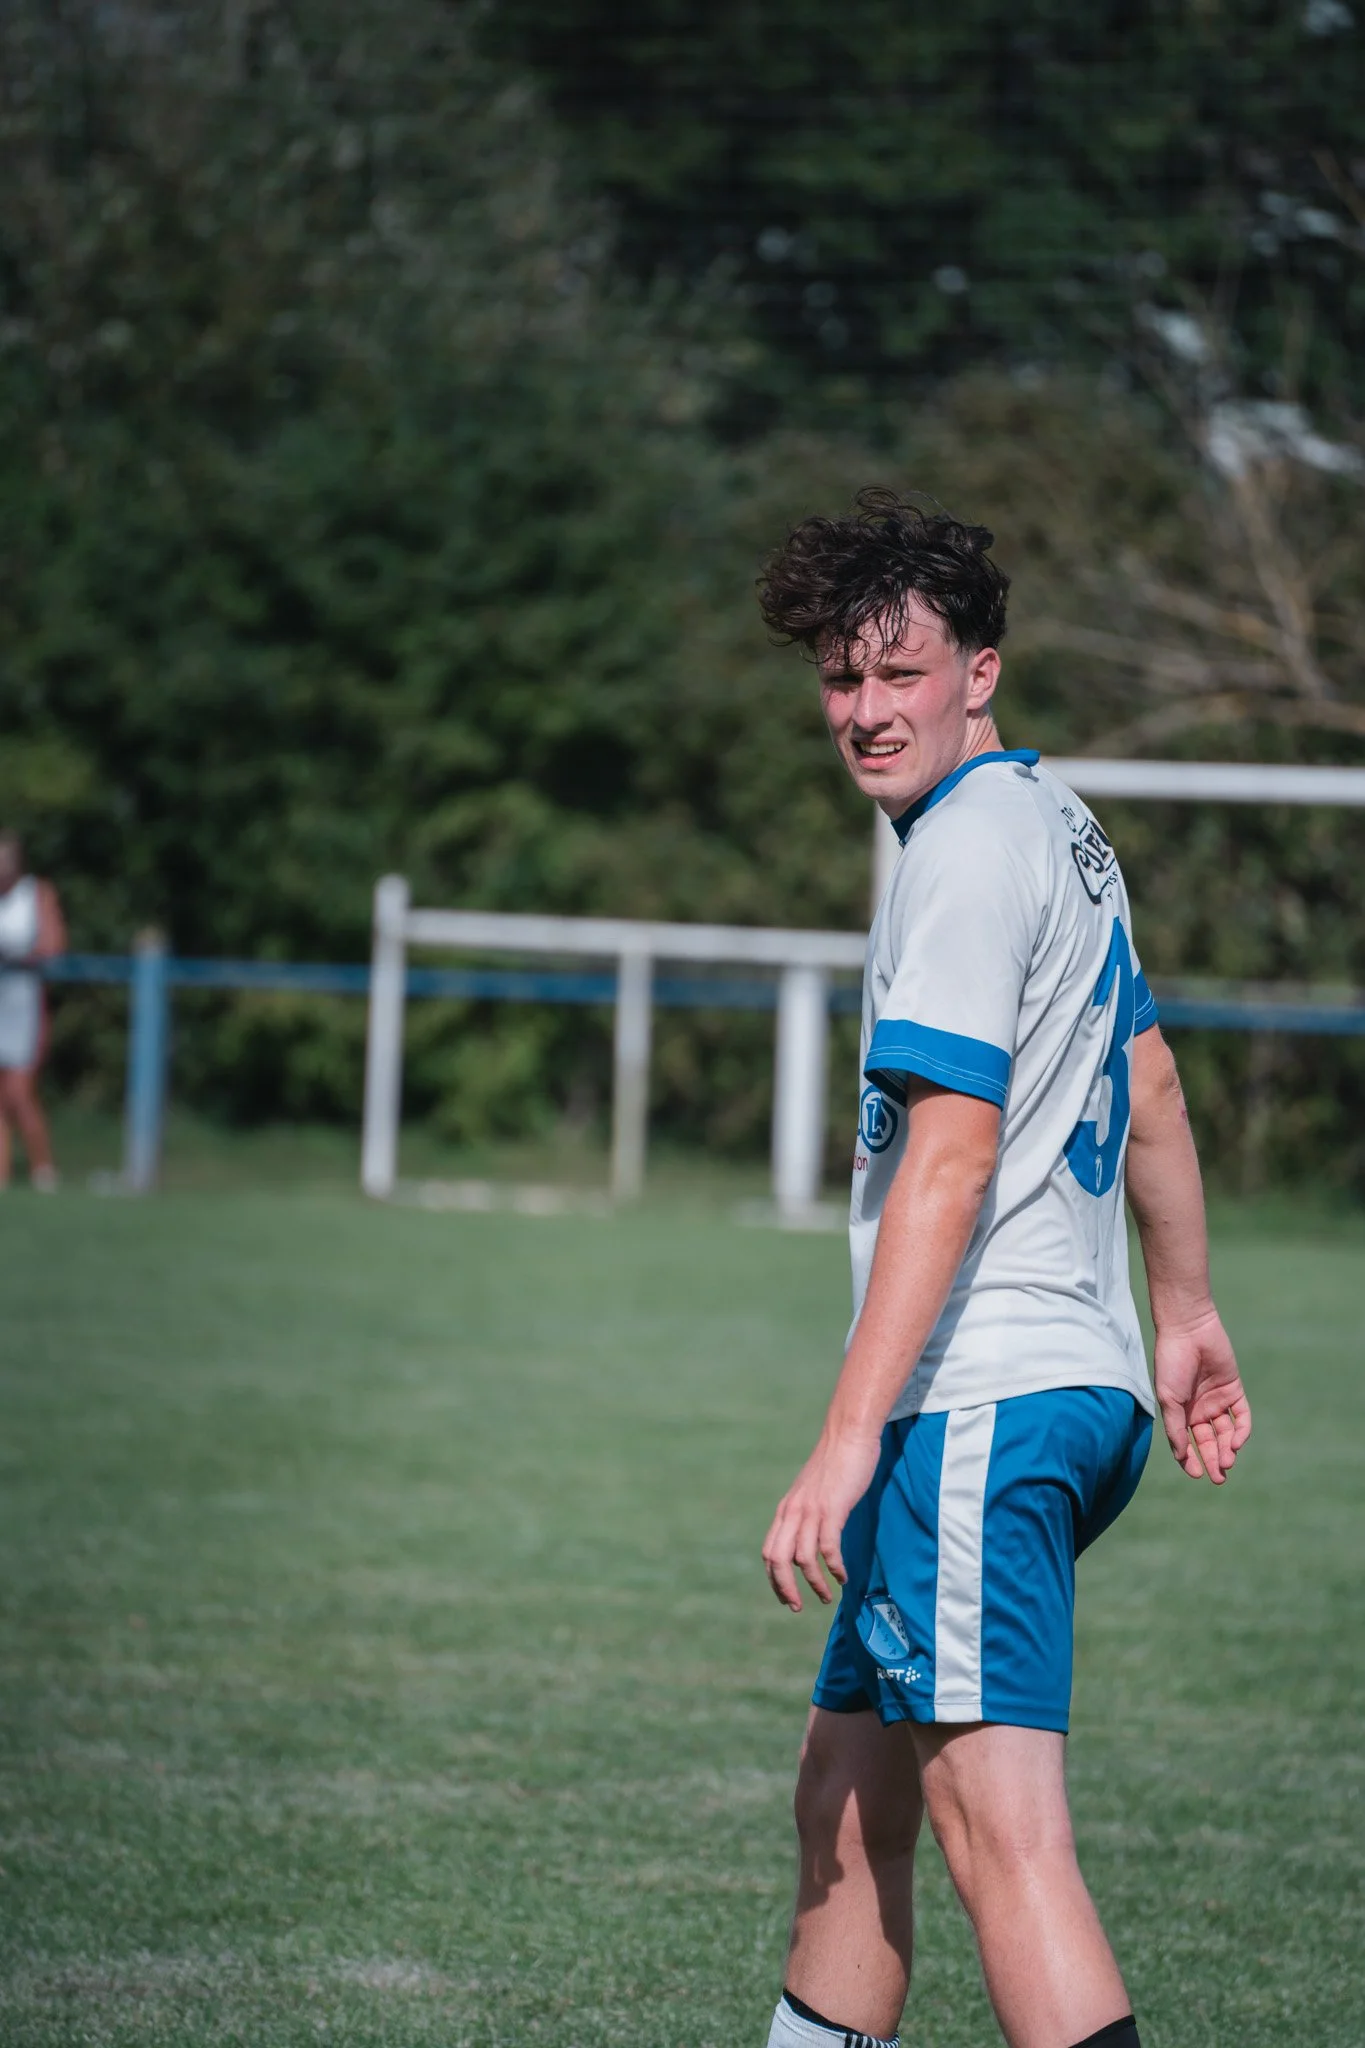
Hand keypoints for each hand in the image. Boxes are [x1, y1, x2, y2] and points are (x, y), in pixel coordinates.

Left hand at [761, 1426, 881, 1611]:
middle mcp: (793, 1511)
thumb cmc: (835, 1463)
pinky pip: (828, 1547)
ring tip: (827, 1597)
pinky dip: (833, 1567)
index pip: (769, 1552)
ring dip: (814, 1583)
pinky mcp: (832, 1508)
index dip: (774, 1580)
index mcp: (786, 1510)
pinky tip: (843, 1576)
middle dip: (785, 1589)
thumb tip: (810, 1534)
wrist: (848, 1434)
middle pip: (777, 1561)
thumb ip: (807, 1511)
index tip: (787, 1597)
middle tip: (798, 1607)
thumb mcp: (812, 1491)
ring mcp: (811, 1510)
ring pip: (802, 1559)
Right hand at [1153, 1306, 1250, 1483]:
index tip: (1198, 1475)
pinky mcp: (1234, 1390)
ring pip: (1226, 1433)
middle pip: (1208, 1442)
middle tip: (1219, 1478)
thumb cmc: (1172, 1363)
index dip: (1191, 1460)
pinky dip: (1241, 1431)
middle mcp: (1199, 1409)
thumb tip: (1182, 1456)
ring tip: (1227, 1461)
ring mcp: (1218, 1400)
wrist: (1188, 1331)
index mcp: (1180, 1412)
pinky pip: (1241, 1416)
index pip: (1187, 1443)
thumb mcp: (1168, 1399)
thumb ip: (1175, 1427)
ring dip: (1227, 1448)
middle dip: (1213, 1460)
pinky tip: (1236, 1442)